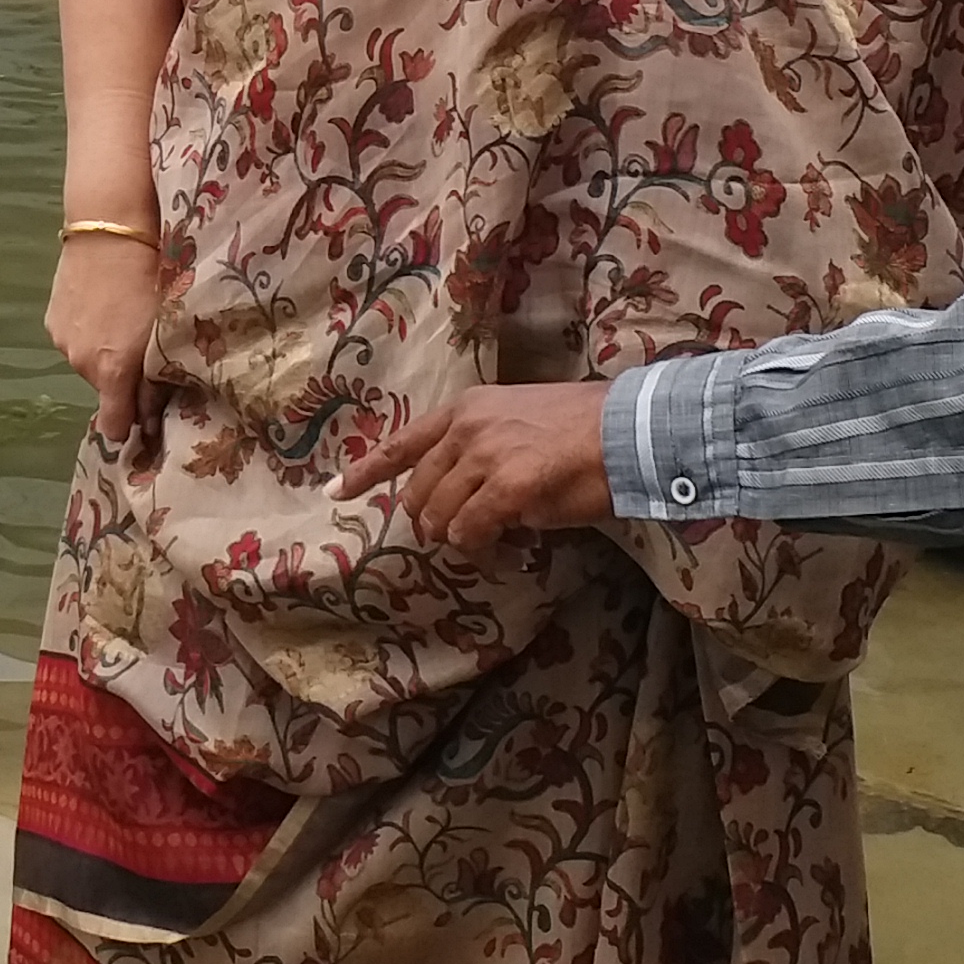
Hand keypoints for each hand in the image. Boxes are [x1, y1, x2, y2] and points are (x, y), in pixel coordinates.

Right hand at [46, 234, 165, 447]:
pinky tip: (101, 303)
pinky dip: (87, 330)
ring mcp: (62, 340)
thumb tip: (150, 422)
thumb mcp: (164, 333)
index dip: (130, 426)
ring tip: (121, 317)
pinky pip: (73, 338)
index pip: (114, 426)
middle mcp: (81, 363)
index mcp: (112, 372)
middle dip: (121, 378)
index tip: (145, 421)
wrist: (111, 229)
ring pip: (87, 361)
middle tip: (142, 346)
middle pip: (103, 389)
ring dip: (102, 351)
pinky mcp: (51, 318)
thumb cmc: (151, 279)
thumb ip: (156, 382)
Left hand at [331, 382, 616, 544]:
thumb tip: (462, 495)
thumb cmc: (584, 430)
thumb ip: (482, 451)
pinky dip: (485, 552)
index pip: (401, 444)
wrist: (629, 431)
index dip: (365, 473)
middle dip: (434, 524)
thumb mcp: (517, 424)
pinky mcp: (508, 487)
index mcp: (466, 409)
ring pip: (441, 518)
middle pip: (418, 494)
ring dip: (463, 541)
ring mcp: (484, 456)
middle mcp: (466, 429)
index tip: (334, 493)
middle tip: (467, 539)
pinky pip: (473, 534)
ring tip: (496, 545)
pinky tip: (510, 553)